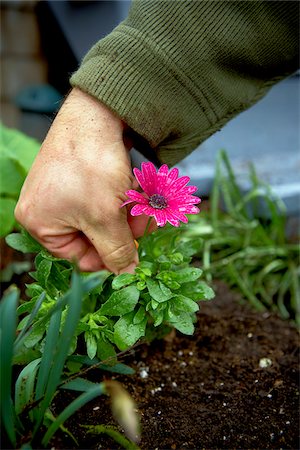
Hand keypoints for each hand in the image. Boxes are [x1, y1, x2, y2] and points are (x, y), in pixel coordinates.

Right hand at [15, 88, 151, 272]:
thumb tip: (126, 276)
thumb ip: (116, 251)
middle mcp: (46, 207)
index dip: (109, 257)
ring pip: (104, 215)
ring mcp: (63, 189)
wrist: (97, 112)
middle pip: (94, 235)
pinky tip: (133, 184)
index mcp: (39, 223)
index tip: (134, 252)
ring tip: (142, 198)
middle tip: (145, 221)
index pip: (78, 257)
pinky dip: (122, 194)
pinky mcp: (80, 174)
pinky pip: (104, 196)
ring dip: (128, 211)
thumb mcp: (105, 217)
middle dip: (123, 229)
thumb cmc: (91, 166)